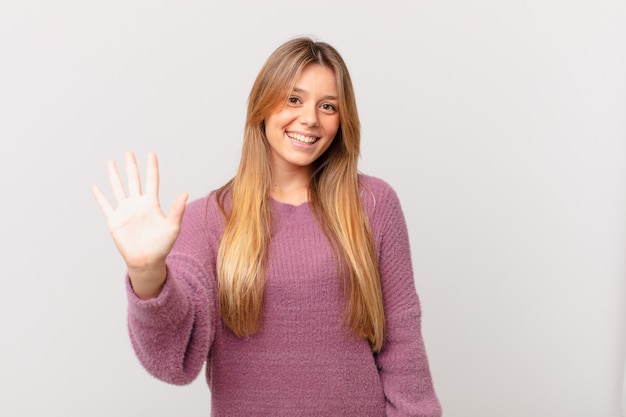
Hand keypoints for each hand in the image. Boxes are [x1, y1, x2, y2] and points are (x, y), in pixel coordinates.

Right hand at [92, 151, 187, 297]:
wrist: (147, 261)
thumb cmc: (162, 246)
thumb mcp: (172, 226)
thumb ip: (177, 209)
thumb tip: (185, 192)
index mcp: (151, 204)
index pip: (151, 181)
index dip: (151, 168)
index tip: (151, 154)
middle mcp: (137, 204)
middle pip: (133, 180)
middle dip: (131, 166)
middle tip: (128, 152)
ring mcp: (125, 211)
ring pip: (118, 189)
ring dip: (114, 176)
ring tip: (111, 162)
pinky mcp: (114, 221)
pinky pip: (105, 205)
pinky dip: (100, 196)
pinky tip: (95, 187)